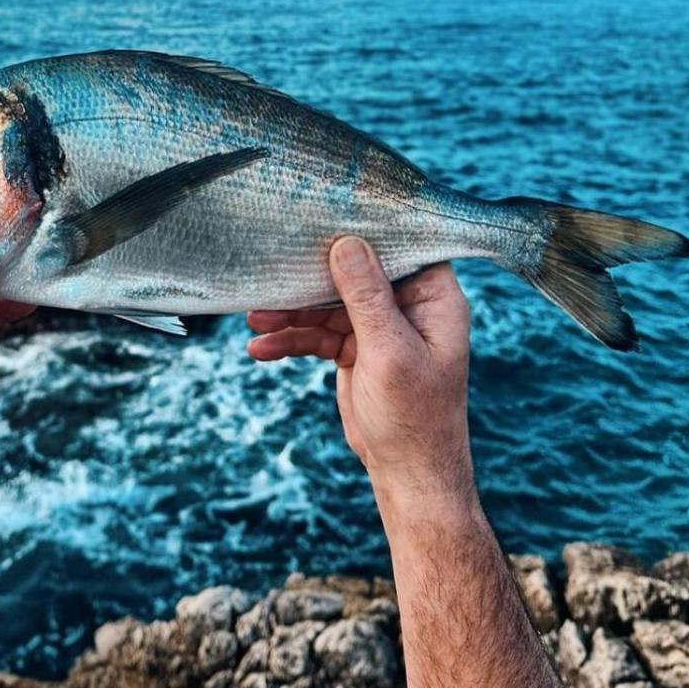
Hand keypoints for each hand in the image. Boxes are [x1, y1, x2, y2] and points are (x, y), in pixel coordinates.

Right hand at [247, 238, 476, 514]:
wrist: (407, 475)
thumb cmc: (415, 417)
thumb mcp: (389, 351)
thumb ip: (366, 297)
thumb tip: (346, 243)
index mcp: (434, 298)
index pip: (401, 246)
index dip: (367, 229)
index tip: (326, 212)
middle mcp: (408, 306)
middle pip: (355, 273)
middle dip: (312, 276)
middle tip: (272, 270)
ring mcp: (380, 327)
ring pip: (329, 304)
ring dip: (292, 312)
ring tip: (254, 318)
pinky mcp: (356, 348)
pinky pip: (318, 334)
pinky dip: (291, 339)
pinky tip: (261, 349)